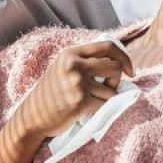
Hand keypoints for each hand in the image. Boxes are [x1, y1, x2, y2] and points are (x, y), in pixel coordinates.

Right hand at [15, 40, 134, 138]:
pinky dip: (100, 109)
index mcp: (71, 53)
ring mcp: (77, 83)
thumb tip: (120, 61)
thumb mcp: (63, 67)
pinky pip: (105, 104)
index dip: (124, 58)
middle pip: (115, 67)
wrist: (32, 116)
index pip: (108, 46)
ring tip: (90, 101)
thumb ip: (85, 60)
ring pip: (112, 90)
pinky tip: (86, 110)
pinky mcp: (80, 102)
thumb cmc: (52, 93)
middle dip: (116, 80)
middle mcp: (74, 65)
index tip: (130, 71)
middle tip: (107, 89)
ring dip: (106, 98)